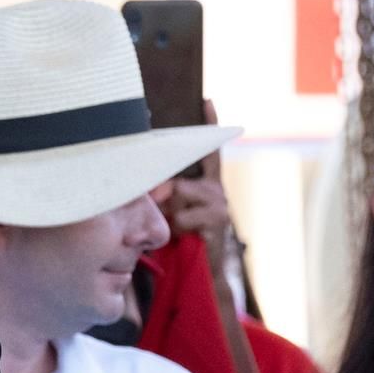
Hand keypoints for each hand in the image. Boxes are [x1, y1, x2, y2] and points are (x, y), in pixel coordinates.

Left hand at [165, 103, 230, 273]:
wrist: (202, 273)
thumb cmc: (181, 241)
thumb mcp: (169, 213)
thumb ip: (161, 195)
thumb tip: (153, 187)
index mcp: (205, 182)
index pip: (208, 149)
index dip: (209, 123)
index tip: (205, 98)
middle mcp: (216, 188)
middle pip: (176, 178)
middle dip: (160, 192)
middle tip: (157, 205)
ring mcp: (219, 203)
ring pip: (178, 195)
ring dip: (167, 214)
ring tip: (174, 228)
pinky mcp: (217, 220)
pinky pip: (182, 217)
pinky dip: (176, 229)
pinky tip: (184, 237)